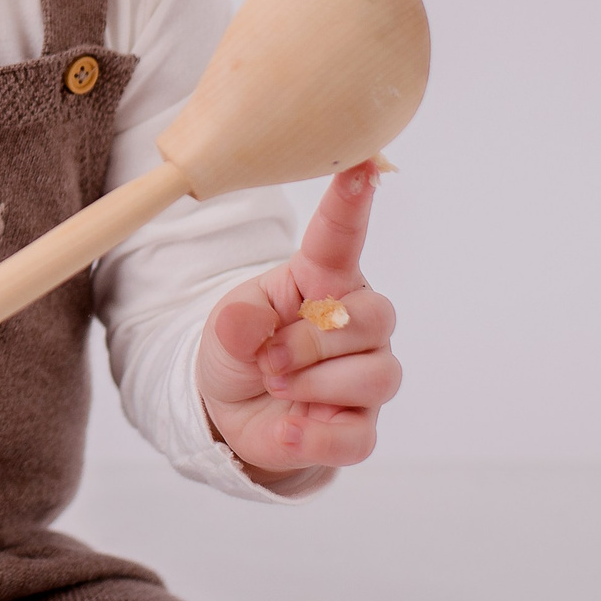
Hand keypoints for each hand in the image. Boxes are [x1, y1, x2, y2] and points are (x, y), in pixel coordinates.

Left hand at [195, 162, 399, 477]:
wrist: (235, 410)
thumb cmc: (243, 347)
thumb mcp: (226, 326)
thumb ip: (237, 322)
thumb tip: (249, 328)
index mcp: (323, 280)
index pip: (343, 235)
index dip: (353, 201)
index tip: (363, 164)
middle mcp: (357, 323)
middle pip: (372, 318)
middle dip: (313, 341)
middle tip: (269, 359)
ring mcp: (366, 375)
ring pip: (375, 375)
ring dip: (314, 385)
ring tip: (276, 385)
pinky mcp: (360, 427)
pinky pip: (359, 435)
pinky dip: (315, 436)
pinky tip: (286, 430)